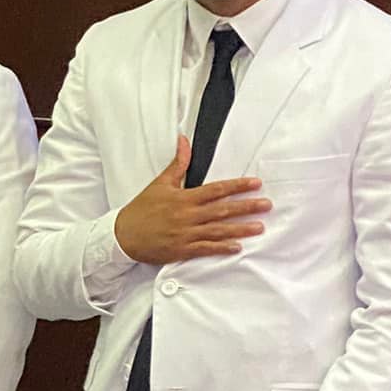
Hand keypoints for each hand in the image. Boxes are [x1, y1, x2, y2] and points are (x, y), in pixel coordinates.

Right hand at [112, 136, 269, 264]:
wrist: (123, 235)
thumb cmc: (142, 209)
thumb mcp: (159, 183)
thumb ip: (178, 164)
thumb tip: (184, 141)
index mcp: (183, 198)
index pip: (216, 190)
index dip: (237, 186)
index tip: (255, 184)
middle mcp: (187, 215)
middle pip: (222, 210)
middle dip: (247, 206)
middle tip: (267, 204)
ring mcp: (185, 233)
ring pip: (218, 230)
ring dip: (240, 229)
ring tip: (259, 227)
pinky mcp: (182, 250)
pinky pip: (206, 249)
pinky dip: (222, 248)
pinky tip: (237, 247)